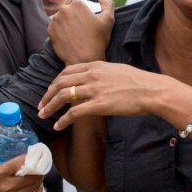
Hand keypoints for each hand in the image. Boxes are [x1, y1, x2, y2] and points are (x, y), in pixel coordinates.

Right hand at [0, 146, 44, 191]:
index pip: (22, 162)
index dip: (33, 156)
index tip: (37, 151)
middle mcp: (6, 187)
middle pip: (33, 176)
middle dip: (40, 167)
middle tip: (42, 161)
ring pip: (34, 187)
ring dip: (40, 178)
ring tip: (40, 171)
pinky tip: (37, 186)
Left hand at [38, 62, 163, 128]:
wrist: (151, 90)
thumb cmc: (138, 82)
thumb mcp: (116, 70)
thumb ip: (101, 73)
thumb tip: (92, 81)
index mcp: (95, 65)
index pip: (67, 71)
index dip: (55, 82)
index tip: (50, 91)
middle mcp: (91, 75)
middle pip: (60, 83)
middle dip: (47, 95)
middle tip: (41, 105)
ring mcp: (94, 89)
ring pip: (63, 96)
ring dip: (50, 107)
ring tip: (43, 115)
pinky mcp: (98, 104)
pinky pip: (74, 112)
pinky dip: (63, 120)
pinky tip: (58, 126)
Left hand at [49, 0, 114, 64]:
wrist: (85, 60)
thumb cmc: (99, 40)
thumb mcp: (108, 20)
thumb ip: (108, 4)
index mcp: (77, 4)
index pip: (79, 6)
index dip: (85, 15)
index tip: (89, 26)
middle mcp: (64, 9)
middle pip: (69, 11)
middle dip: (74, 19)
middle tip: (82, 32)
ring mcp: (55, 20)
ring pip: (62, 19)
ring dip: (67, 25)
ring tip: (76, 36)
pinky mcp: (50, 31)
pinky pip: (55, 28)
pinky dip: (61, 33)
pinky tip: (69, 40)